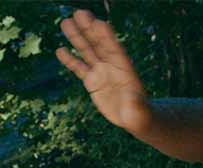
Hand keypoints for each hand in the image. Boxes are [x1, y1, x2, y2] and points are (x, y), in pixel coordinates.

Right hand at [56, 10, 150, 132]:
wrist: (136, 119)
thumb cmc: (142, 116)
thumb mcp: (141, 113)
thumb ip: (137, 105)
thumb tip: (132, 99)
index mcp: (126, 69)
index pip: (116, 49)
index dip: (107, 37)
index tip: (98, 22)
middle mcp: (113, 67)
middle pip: (99, 45)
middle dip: (90, 30)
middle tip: (79, 13)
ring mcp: (101, 72)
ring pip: (88, 52)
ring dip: (77, 38)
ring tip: (66, 23)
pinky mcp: (92, 82)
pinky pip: (79, 68)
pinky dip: (70, 60)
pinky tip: (60, 50)